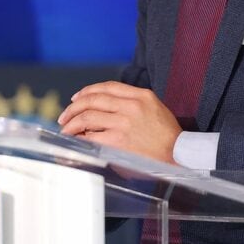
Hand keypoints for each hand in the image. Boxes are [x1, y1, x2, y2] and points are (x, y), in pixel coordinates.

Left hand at [57, 81, 180, 163]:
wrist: (179, 156)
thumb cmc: (167, 137)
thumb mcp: (155, 108)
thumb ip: (132, 103)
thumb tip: (104, 107)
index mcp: (140, 96)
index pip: (106, 87)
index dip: (87, 91)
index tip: (77, 98)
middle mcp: (131, 106)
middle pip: (92, 100)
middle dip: (73, 107)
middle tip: (65, 116)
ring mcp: (123, 123)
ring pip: (87, 117)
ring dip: (72, 123)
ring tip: (66, 129)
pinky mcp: (118, 141)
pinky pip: (90, 136)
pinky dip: (79, 138)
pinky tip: (75, 141)